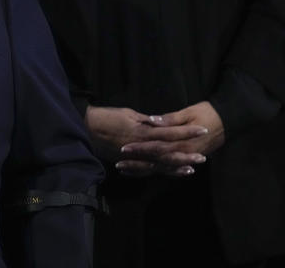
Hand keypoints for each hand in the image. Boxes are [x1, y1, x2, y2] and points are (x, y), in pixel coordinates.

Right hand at [85, 105, 209, 176]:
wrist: (85, 128)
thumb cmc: (106, 116)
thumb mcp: (127, 113)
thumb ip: (145, 120)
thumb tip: (160, 123)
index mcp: (141, 131)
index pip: (169, 132)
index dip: (186, 131)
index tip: (202, 130)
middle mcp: (140, 146)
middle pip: (167, 153)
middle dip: (185, 155)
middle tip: (202, 158)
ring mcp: (134, 157)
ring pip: (158, 165)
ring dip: (175, 168)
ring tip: (191, 170)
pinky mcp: (127, 162)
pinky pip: (146, 170)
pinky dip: (158, 172)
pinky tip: (169, 174)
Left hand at [117, 101, 224, 176]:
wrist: (229, 121)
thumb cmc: (206, 113)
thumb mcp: (188, 112)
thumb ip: (170, 119)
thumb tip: (152, 121)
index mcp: (181, 142)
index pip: (156, 147)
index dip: (140, 149)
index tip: (124, 149)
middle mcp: (183, 153)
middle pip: (156, 161)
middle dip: (137, 163)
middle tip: (118, 164)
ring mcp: (186, 158)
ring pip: (162, 168)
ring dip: (143, 170)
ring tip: (124, 170)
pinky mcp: (188, 158)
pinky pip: (170, 168)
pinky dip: (155, 170)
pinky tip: (142, 172)